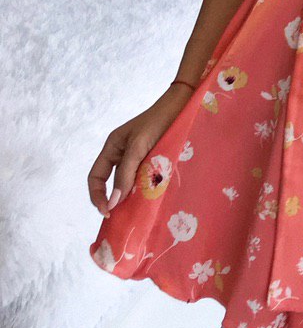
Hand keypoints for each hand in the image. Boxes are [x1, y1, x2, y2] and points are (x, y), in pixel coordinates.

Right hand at [87, 84, 194, 217]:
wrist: (182, 108)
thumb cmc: (158, 122)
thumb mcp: (138, 146)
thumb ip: (125, 172)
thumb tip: (113, 202)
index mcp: (112, 148)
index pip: (96, 178)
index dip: (98, 196)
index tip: (108, 212)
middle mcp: (122, 155)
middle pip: (112, 183)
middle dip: (115, 200)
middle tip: (123, 218)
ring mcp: (138, 158)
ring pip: (129, 184)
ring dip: (132, 197)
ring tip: (137, 211)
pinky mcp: (153, 161)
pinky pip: (144, 180)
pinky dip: (145, 190)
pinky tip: (151, 198)